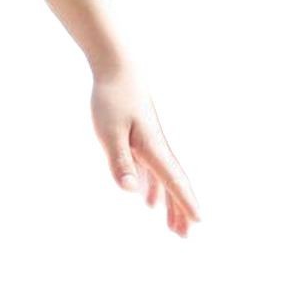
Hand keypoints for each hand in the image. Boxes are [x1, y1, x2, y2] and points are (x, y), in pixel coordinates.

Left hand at [90, 61, 202, 236]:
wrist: (117, 70)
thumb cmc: (112, 99)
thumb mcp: (108, 132)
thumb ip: (119, 161)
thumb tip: (132, 192)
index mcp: (152, 148)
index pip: (173, 181)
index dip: (185, 202)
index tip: (198, 222)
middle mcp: (157, 148)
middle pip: (174, 184)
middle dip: (181, 210)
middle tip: (185, 236)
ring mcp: (151, 144)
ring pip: (166, 179)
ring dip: (170, 203)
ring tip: (173, 227)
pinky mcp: (142, 139)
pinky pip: (154, 171)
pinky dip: (156, 189)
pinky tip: (150, 202)